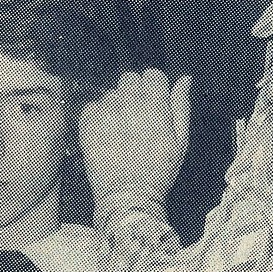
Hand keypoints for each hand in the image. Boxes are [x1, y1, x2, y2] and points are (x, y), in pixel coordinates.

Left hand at [79, 70, 191, 229]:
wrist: (128, 196)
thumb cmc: (158, 171)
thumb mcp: (180, 141)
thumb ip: (181, 106)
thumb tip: (184, 79)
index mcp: (155, 108)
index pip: (152, 75)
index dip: (153, 87)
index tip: (152, 101)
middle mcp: (129, 105)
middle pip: (129, 79)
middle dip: (133, 93)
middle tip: (136, 117)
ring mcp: (106, 114)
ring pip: (110, 94)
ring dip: (115, 107)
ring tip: (120, 132)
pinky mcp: (88, 125)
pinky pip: (91, 107)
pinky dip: (97, 117)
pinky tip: (105, 135)